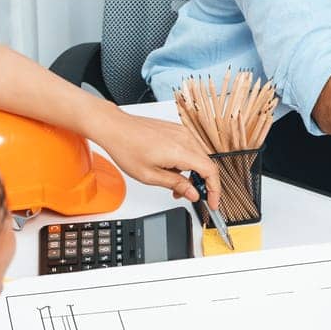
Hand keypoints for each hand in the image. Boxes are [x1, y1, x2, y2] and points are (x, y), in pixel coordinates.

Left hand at [92, 110, 218, 207]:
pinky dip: (188, 162)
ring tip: (176, 184)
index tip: (213, 202)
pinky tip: (173, 169)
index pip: (210, 172)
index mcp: (181, 151)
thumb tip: (193, 193)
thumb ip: (176, 185)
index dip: (215, 190)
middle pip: (207, 165)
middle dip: (202, 184)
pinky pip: (192, 149)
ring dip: (193, 173)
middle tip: (190, 196)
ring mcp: (183, 133)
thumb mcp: (150, 176)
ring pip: (200, 158)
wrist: (116, 128)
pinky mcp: (178, 130)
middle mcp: (185, 139)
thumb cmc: (127, 148)